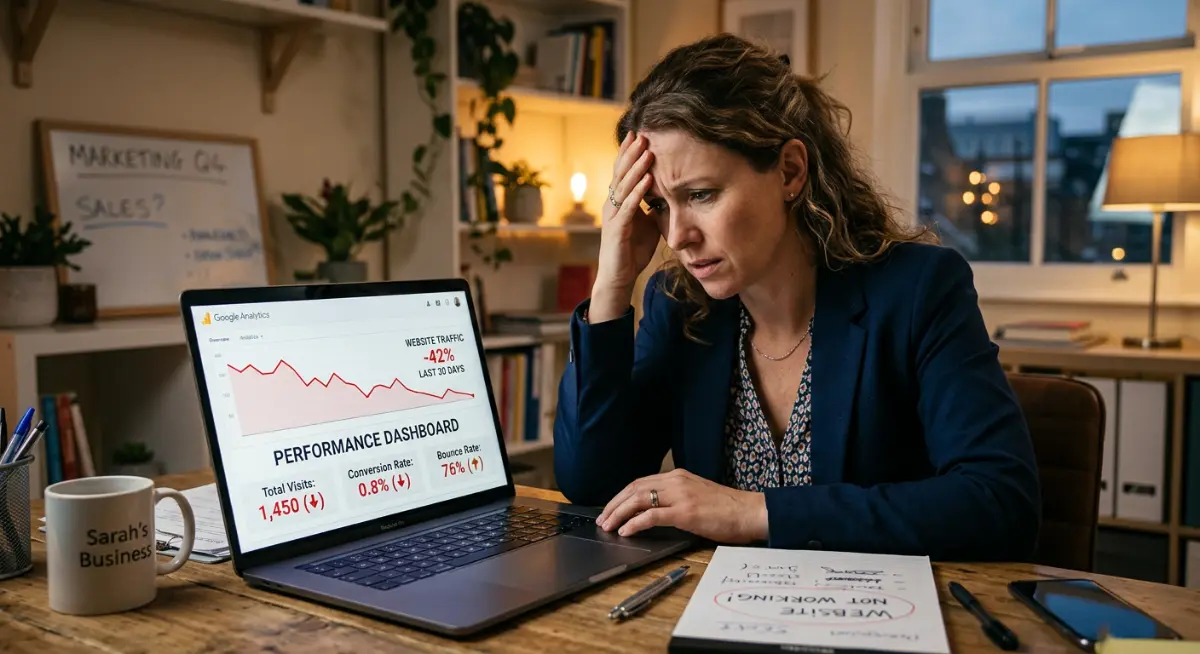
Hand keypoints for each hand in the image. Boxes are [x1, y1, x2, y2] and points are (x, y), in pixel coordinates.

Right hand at [590, 131, 661, 321]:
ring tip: (647, 151)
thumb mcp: (646, 223)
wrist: (619, 276)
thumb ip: (652, 206)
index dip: (629, 153)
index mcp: (619, 201)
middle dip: (632, 153)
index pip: (623, 172)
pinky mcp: (617, 230)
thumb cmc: (632, 250)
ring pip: (623, 187)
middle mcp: (612, 205)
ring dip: (636, 168)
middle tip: (642, 134)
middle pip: (621, 173)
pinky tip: (647, 181)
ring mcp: (613, 216)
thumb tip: (666, 192)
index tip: (638, 133)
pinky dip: (637, 193)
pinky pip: (627, 208)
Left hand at [595, 468, 768, 543]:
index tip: (610, 509)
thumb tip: (653, 512)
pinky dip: (635, 523)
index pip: (640, 482)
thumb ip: (676, 499)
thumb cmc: (728, 509)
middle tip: (602, 519)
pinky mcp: (686, 512)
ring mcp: (680, 495)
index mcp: (678, 477)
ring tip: (608, 526)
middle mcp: (676, 481)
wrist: (751, 512)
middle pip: (634, 489)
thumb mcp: (697, 496)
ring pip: (639, 499)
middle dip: (614, 504)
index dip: (621, 496)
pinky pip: (652, 515)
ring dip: (619, 513)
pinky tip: (625, 531)